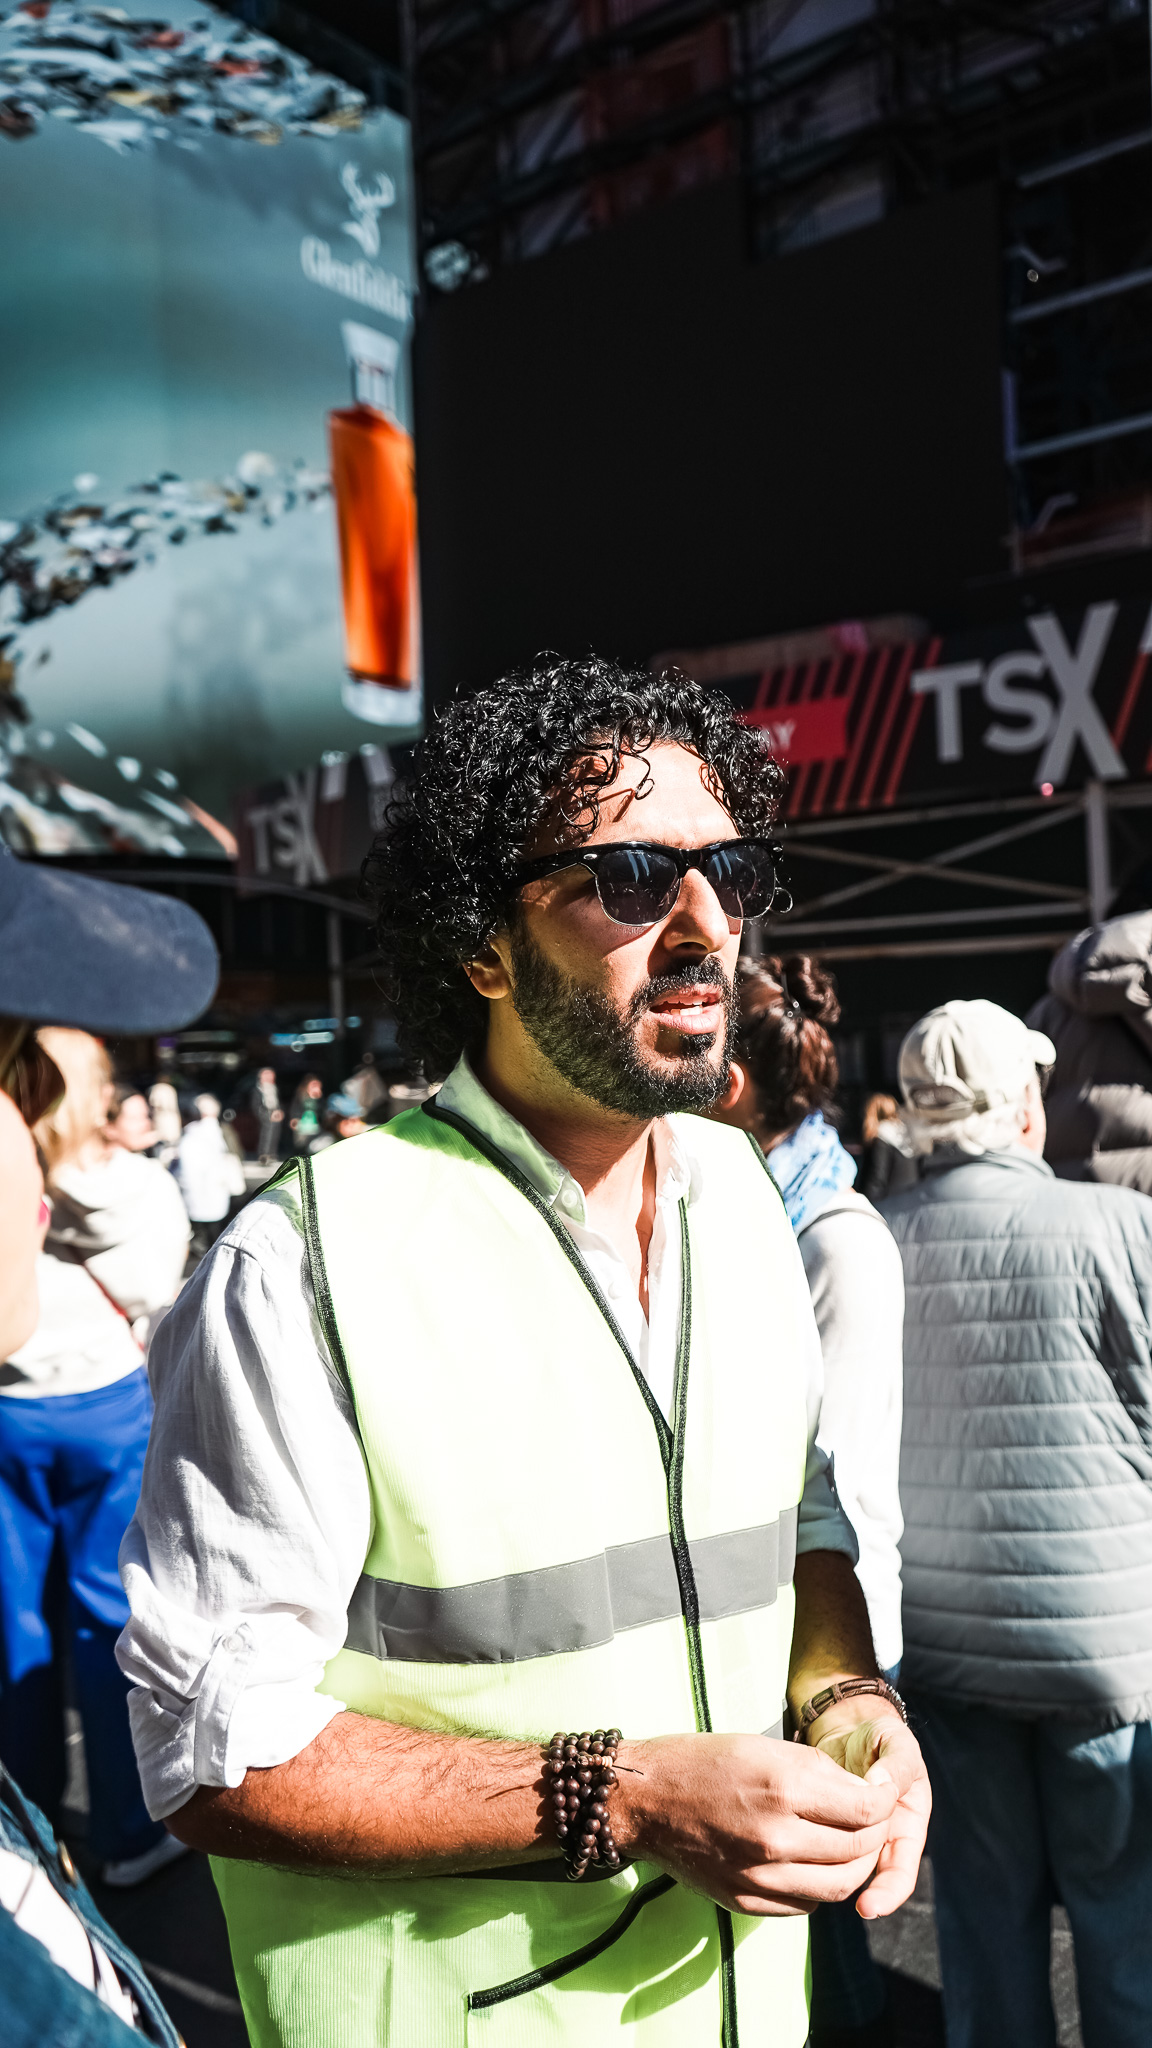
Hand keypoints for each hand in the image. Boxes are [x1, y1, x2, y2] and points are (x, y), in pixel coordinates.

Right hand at [612, 1731, 904, 1917]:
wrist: (643, 1800)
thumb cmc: (702, 1761)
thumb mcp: (765, 1747)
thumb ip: (818, 1771)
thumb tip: (863, 1793)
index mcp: (782, 1787)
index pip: (866, 1809)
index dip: (885, 1799)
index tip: (883, 1790)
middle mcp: (775, 1838)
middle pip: (858, 1850)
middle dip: (877, 1833)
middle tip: (874, 1817)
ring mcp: (760, 1877)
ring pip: (839, 1886)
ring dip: (856, 1865)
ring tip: (852, 1843)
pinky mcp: (746, 1902)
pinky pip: (806, 1904)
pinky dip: (822, 1885)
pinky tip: (815, 1862)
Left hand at [808, 1705, 930, 1918]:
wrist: (848, 1725)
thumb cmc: (878, 1735)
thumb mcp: (895, 1742)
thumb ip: (896, 1763)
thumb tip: (882, 1787)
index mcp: (908, 1822)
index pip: (902, 1870)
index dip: (888, 1891)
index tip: (868, 1907)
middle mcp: (884, 1836)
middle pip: (872, 1878)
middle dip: (858, 1889)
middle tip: (839, 1896)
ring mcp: (856, 1835)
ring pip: (846, 1870)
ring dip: (834, 1878)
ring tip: (809, 1879)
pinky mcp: (827, 1828)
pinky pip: (822, 1852)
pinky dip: (811, 1859)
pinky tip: (793, 1863)